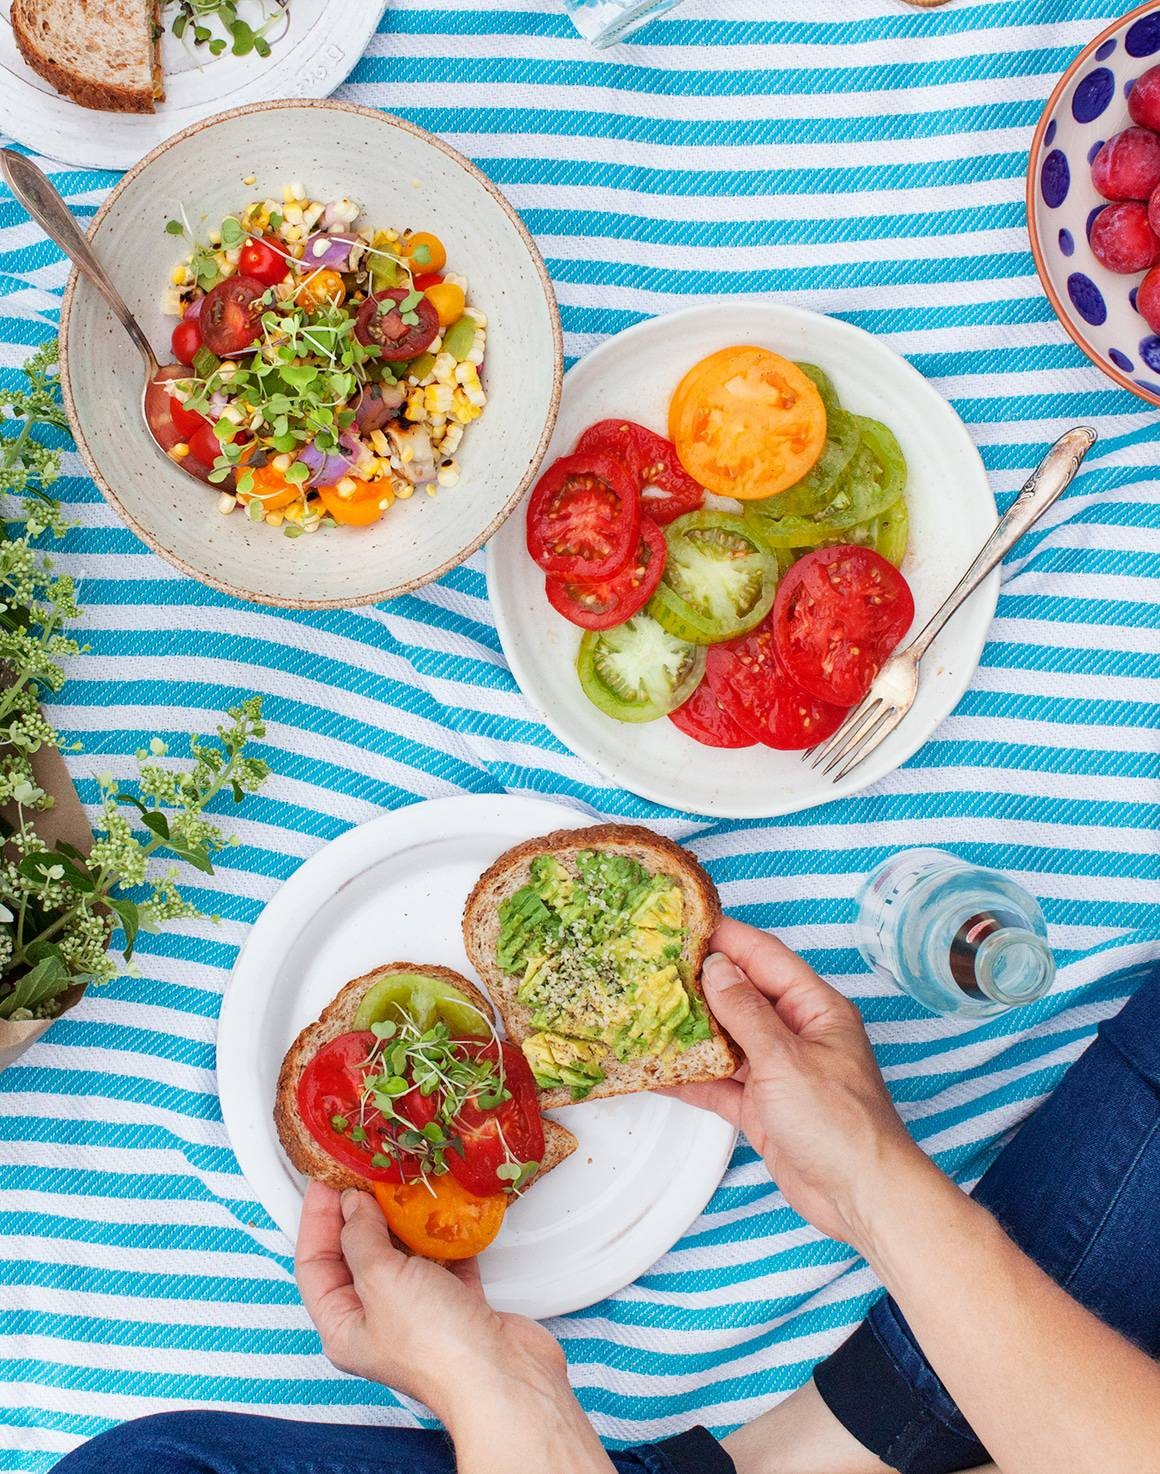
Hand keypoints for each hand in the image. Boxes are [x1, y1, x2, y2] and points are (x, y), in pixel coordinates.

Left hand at [295, 1181, 567, 1423]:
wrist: (504, 1378)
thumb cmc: (436, 1345)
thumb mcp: (382, 1280)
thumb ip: (361, 1237)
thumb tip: (352, 1206)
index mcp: (344, 1326)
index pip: (315, 1264)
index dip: (317, 1219)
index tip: (326, 1180)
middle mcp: (378, 1322)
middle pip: (357, 1257)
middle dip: (361, 1214)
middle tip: (367, 1174)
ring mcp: (419, 1314)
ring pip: (403, 1257)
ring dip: (405, 1222)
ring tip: (406, 1185)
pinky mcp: (458, 1307)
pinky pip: (444, 1262)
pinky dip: (445, 1238)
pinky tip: (448, 1213)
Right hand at [673, 918, 926, 1248]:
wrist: (861, 1198)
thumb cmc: (839, 1123)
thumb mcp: (786, 1059)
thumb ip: (746, 1012)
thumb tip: (716, 967)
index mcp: (814, 1008)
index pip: (764, 957)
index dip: (725, 937)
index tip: (683, 922)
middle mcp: (796, 1033)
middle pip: (741, 995)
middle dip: (699, 982)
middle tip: (650, 964)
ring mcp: (778, 1071)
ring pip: (726, 1039)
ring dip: (690, 1030)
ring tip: (644, 1010)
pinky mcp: (762, 1107)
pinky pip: (720, 1082)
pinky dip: (691, 1077)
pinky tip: (657, 1069)